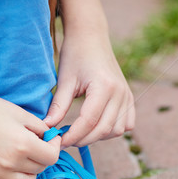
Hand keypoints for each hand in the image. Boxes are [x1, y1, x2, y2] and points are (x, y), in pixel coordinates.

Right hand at [0, 87, 60, 178]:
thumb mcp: (16, 111)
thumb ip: (37, 127)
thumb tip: (49, 137)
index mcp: (22, 145)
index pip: (52, 157)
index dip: (55, 145)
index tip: (50, 138)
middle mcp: (11, 163)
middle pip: (41, 169)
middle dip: (42, 156)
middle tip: (35, 142)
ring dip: (30, 171)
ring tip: (23, 156)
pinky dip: (12, 177)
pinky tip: (7, 161)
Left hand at [44, 0, 134, 147]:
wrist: (91, 37)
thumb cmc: (75, 55)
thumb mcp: (64, 80)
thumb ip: (58, 106)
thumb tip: (48, 128)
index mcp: (104, 86)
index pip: (89, 121)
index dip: (73, 136)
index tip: (59, 142)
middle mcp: (120, 92)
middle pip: (103, 129)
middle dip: (83, 139)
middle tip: (65, 140)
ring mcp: (127, 95)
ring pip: (116, 130)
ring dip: (98, 137)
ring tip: (79, 133)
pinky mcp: (129, 98)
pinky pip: (126, 124)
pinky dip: (112, 130)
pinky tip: (96, 127)